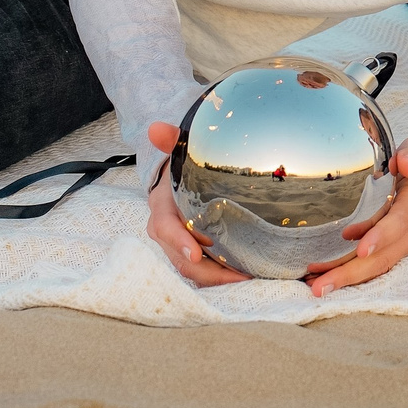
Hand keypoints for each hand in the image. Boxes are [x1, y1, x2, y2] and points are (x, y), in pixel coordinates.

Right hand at [146, 121, 249, 286]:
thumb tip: (156, 128)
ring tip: (250, 277)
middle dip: (209, 272)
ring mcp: (180, 248)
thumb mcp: (179, 154)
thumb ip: (172, 141)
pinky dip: (224, 276)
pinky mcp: (196, 255)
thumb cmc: (182, 169)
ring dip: (220, 278)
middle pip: (181, 260)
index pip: (165, 229)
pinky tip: (249, 274)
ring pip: (195, 271)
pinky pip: (207, 271)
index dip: (178, 242)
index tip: (194, 252)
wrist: (179, 181)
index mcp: (161, 211)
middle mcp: (167, 235)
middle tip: (241, 275)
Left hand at [303, 134, 407, 295]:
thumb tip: (404, 163)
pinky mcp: (398, 247)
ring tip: (316, 286)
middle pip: (383, 257)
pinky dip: (353, 274)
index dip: (381, 236)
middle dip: (351, 272)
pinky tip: (327, 277)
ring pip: (378, 265)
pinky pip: (377, 265)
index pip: (399, 222)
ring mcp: (406, 242)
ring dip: (347, 278)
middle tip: (320, 286)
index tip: (362, 247)